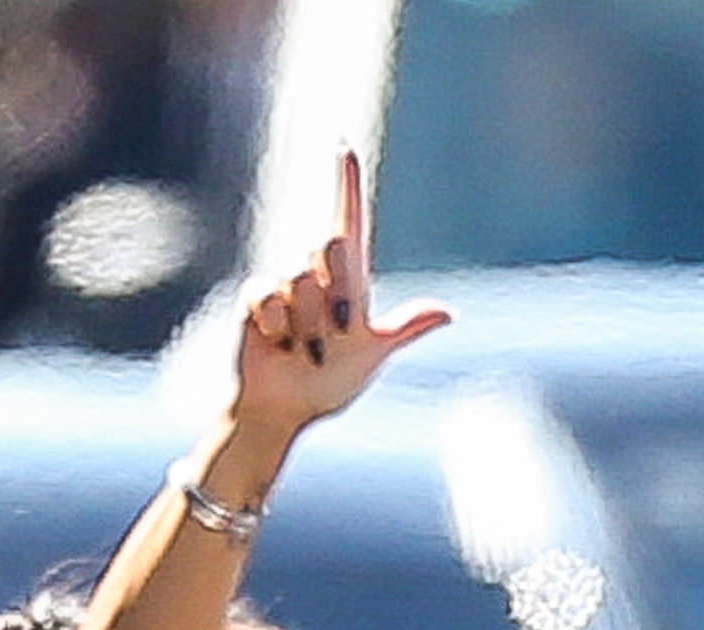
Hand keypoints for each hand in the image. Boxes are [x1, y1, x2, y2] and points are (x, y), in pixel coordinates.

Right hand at [227, 152, 446, 446]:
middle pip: (330, 244)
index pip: (349, 221)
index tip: (343, 146)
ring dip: (308, 324)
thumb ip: (404, 330)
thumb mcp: (371, 357)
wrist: (285, 409)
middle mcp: (316, 273)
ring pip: (301, 280)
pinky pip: (269, 297)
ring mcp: (284, 284)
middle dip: (337, 294)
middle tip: (336, 334)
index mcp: (349, 281)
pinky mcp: (255, 298)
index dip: (346, 184)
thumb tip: (448, 314)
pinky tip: (275, 343)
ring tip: (302, 347)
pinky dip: (278, 327)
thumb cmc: (329, 384)